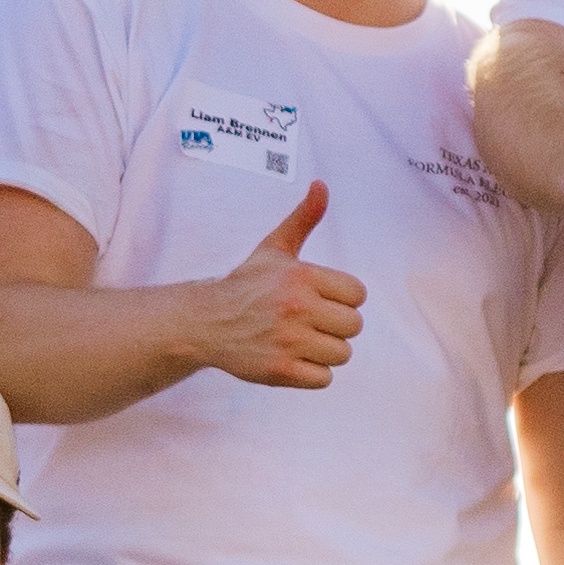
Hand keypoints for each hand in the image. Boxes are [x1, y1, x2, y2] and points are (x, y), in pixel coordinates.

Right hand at [195, 179, 365, 389]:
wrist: (205, 322)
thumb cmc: (248, 285)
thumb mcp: (275, 248)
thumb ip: (303, 218)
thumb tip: (321, 185)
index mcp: (301, 277)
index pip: (358, 295)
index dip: (341, 298)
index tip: (317, 298)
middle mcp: (296, 308)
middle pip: (354, 326)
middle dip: (335, 325)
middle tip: (308, 321)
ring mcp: (287, 342)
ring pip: (342, 354)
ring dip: (325, 350)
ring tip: (299, 340)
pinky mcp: (279, 371)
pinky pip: (324, 379)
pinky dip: (312, 373)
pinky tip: (291, 358)